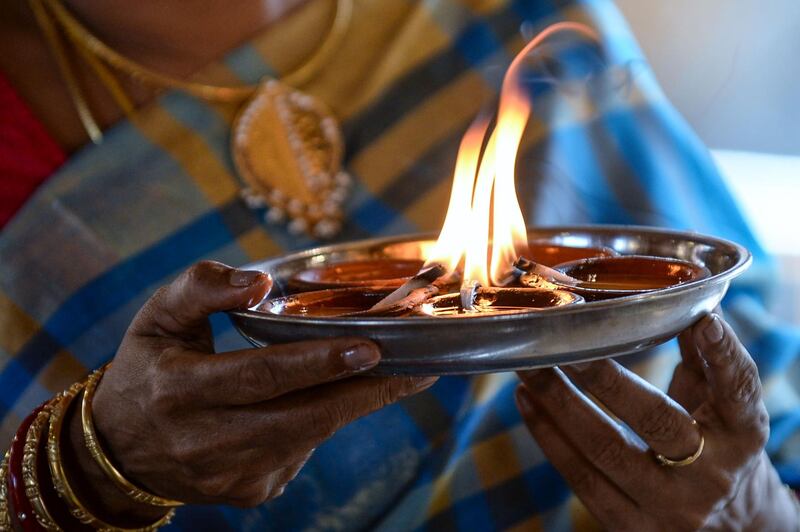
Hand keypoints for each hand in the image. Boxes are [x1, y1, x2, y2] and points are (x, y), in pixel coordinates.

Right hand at [65, 261, 435, 520]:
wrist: (120, 451)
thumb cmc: (148, 370)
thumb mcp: (159, 318)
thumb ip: (202, 288)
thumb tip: (261, 282)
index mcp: (180, 391)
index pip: (259, 377)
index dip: (317, 364)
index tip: (370, 348)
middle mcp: (206, 441)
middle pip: (303, 418)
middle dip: (367, 392)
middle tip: (417, 367)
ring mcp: (231, 474)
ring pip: (310, 435)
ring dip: (354, 402)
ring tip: (393, 372)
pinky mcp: (250, 491)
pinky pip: (302, 451)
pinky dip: (323, 420)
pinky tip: (335, 396)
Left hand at [515, 314, 797, 530]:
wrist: (735, 529)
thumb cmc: (720, 449)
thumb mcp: (725, 407)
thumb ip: (706, 360)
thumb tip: (681, 304)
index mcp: (741, 434)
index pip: (737, 390)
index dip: (722, 355)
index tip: (701, 320)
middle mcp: (710, 473)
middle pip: (655, 420)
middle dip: (602, 377)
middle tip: (562, 340)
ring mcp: (669, 506)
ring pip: (605, 450)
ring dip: (558, 403)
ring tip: (529, 367)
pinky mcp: (632, 527)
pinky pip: (581, 479)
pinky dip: (548, 436)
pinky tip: (526, 401)